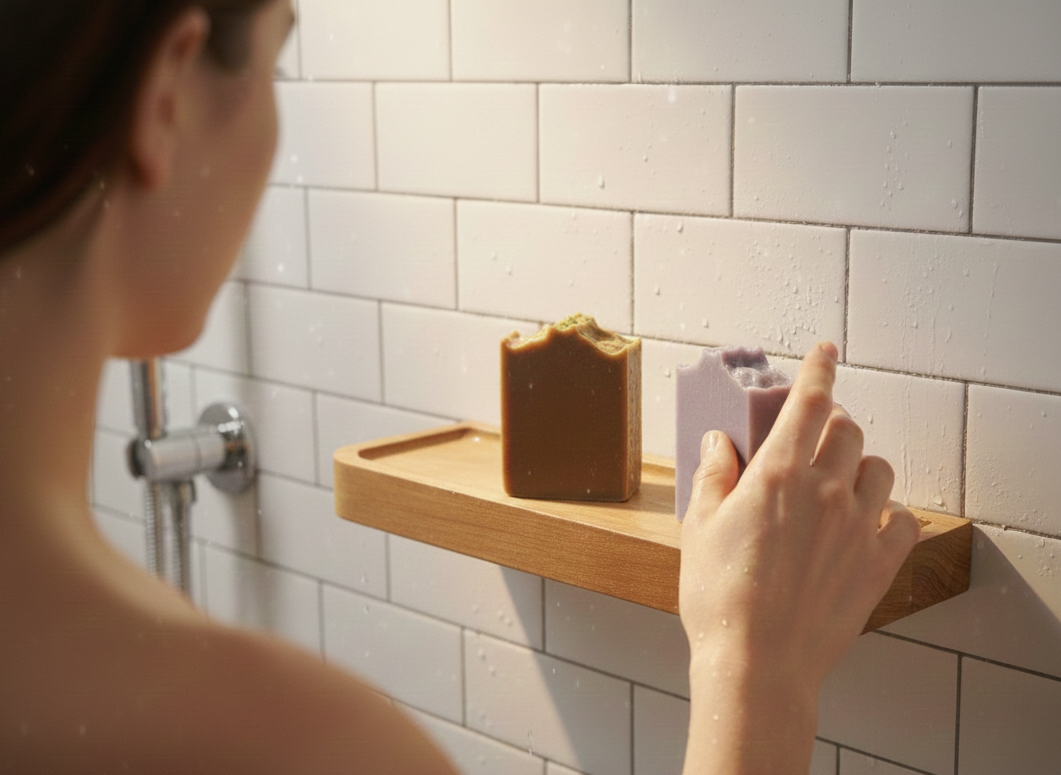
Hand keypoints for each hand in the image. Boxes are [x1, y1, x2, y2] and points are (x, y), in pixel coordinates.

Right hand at [678, 342, 920, 773]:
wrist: (757, 663)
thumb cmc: (718, 597)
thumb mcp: (698, 528)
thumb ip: (713, 475)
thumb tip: (719, 442)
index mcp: (778, 474)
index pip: (809, 402)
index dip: (818, 369)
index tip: (825, 349)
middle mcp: (825, 490)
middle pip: (848, 430)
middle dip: (833, 422)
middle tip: (816, 436)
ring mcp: (858, 527)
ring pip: (878, 469)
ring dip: (861, 464)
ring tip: (841, 481)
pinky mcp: (878, 563)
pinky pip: (903, 520)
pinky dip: (890, 512)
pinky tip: (869, 522)